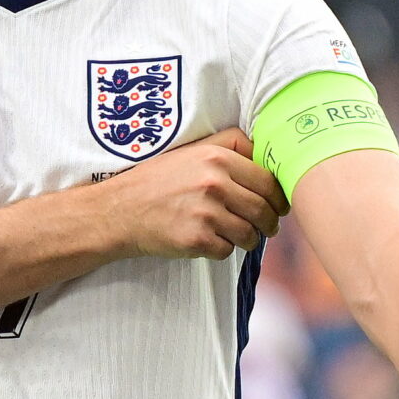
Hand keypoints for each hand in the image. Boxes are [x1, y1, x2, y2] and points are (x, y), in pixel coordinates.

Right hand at [97, 128, 285, 259]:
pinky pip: (227, 251)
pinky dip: (222, 250)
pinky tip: (208, 240)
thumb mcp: (192, 151)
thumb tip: (268, 154)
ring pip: (249, 234)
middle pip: (264, 210)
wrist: (118, 210)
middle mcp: (214, 182)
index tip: (280, 206)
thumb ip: (230, 147)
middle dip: (269, 223)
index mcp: (216, 158)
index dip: (279, 197)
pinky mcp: (196, 239)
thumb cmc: (158, 181)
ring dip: (247, 239)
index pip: (268, 181)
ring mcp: (205, 212)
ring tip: (236, 235)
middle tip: (268, 228)